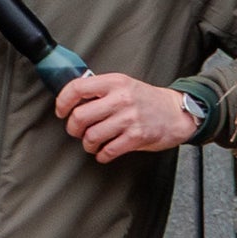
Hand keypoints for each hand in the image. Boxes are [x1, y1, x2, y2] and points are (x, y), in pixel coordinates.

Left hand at [55, 72, 194, 161]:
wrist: (175, 112)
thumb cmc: (145, 99)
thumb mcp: (123, 85)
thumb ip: (99, 90)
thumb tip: (71, 101)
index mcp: (114, 82)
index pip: (77, 88)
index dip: (62, 102)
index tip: (61, 112)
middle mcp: (121, 98)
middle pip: (79, 116)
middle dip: (73, 128)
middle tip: (77, 131)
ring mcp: (129, 118)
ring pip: (91, 136)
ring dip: (87, 144)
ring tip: (92, 143)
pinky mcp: (137, 137)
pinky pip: (108, 151)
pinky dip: (102, 155)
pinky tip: (104, 152)